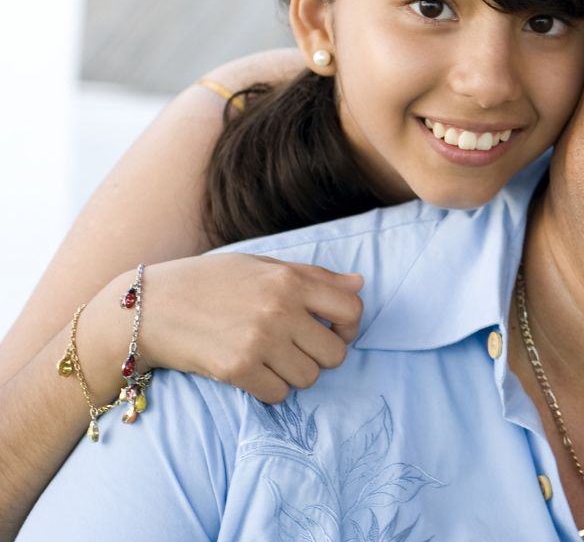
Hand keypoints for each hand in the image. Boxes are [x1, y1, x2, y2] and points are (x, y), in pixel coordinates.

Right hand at [138, 254, 363, 402]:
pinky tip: (253, 373)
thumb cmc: (207, 282)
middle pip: (335, 353)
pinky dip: (270, 390)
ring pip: (309, 378)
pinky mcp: (238, 369)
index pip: (352, 310)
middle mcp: (280, 310)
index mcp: (289, 280)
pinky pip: (278, 394)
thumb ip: (313, 276)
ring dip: (294, 374)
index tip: (333, 331)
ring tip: (271, 360)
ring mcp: (260, 341)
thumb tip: (359, 284)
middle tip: (298, 350)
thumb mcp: (261, 265)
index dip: (349, 326)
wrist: (147, 307)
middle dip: (321, 356)